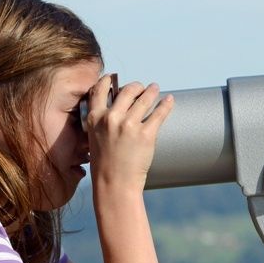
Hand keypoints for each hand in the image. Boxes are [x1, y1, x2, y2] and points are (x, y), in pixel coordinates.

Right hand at [84, 75, 174, 189]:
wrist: (114, 184)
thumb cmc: (105, 165)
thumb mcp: (94, 139)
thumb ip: (101, 123)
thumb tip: (114, 110)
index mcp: (95, 118)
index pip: (99, 90)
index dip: (107, 81)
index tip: (113, 77)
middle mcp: (111, 118)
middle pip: (126, 91)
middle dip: (136, 86)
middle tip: (142, 87)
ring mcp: (129, 125)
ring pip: (144, 99)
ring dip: (151, 91)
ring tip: (155, 89)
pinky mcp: (146, 134)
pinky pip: (159, 113)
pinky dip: (165, 104)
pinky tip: (169, 100)